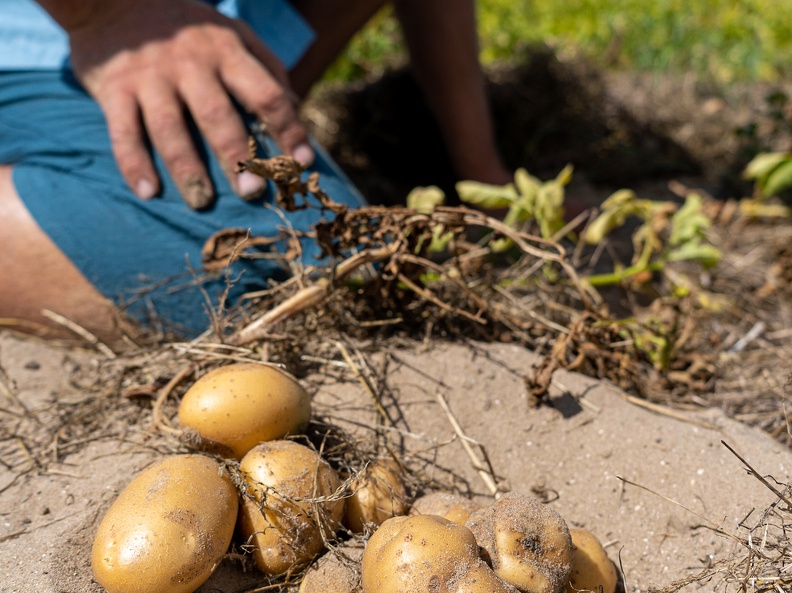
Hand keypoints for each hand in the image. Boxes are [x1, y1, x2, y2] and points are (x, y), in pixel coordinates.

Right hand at [61, 0, 313, 207]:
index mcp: (226, 51)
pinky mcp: (113, 89)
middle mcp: (189, 63)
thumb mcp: (231, 33)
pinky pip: (124, 132)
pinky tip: (148, 193)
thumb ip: (264, 66)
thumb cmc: (186, 29)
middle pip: (218, 116)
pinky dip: (134, 165)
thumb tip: (295, 105)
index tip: (302, 163)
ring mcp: (150, 76)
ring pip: (170, 129)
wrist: (112, 1)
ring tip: (202, 203)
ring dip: (188, 170)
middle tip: (253, 193)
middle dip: (238, 157)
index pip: (266, 94)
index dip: (288, 129)